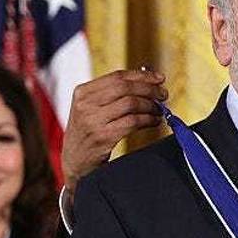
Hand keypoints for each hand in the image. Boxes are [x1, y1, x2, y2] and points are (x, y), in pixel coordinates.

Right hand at [62, 69, 167, 188]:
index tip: (159, 79)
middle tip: (163, 95)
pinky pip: (133, 122)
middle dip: (149, 89)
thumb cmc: (88, 132)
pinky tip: (154, 121)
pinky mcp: (103, 137)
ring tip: (158, 110)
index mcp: (83, 92)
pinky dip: (148, 120)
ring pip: (131, 104)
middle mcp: (86, 104)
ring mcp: (93, 121)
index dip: (142, 76)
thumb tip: (147, 81)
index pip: (117, 76)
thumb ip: (112, 94)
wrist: (74, 161)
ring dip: (150, 106)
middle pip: (125, 88)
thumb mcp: (91, 108)